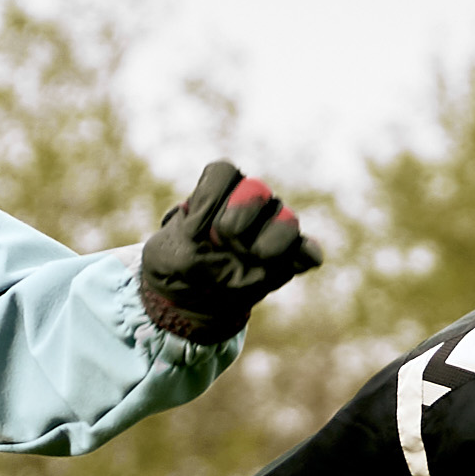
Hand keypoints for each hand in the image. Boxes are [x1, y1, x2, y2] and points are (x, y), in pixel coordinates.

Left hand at [133, 159, 325, 345]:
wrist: (191, 302)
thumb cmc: (178, 269)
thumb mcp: (167, 253)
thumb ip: (192, 233)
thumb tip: (230, 228)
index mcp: (217, 192)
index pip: (224, 173)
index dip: (212, 199)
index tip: (198, 228)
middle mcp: (250, 203)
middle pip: (257, 191)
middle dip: (240, 217)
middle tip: (226, 243)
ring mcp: (273, 228)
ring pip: (286, 220)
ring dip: (270, 242)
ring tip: (253, 258)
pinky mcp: (290, 257)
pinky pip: (307, 251)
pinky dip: (303, 256)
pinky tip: (287, 266)